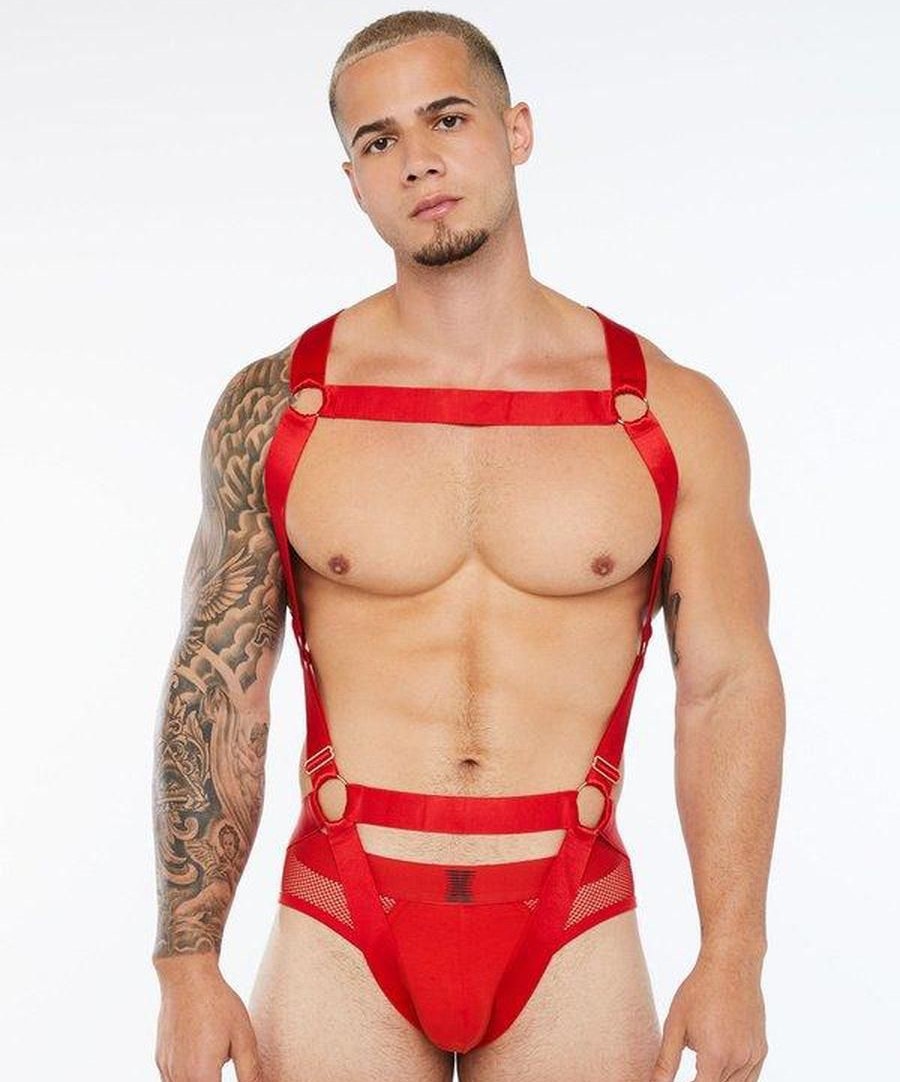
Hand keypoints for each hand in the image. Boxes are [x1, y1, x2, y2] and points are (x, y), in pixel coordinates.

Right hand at [155, 962, 263, 1081]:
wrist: (187, 977)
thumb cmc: (218, 1004)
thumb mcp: (243, 1036)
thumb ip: (249, 1071)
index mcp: (202, 1076)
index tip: (232, 1073)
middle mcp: (179, 1077)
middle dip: (213, 1081)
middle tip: (223, 1061)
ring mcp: (166, 1069)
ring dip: (200, 1080)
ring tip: (213, 1061)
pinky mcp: (160, 1060)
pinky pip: (171, 1080)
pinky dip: (186, 1077)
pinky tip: (199, 1060)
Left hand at [649, 948, 767, 1081]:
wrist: (731, 965)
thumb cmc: (699, 990)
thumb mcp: (675, 1024)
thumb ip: (666, 1060)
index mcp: (715, 1055)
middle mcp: (738, 1059)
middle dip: (702, 1081)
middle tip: (692, 1069)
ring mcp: (753, 1055)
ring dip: (717, 1080)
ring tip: (703, 1061)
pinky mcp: (761, 1050)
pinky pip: (750, 1078)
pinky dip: (735, 1078)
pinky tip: (720, 1065)